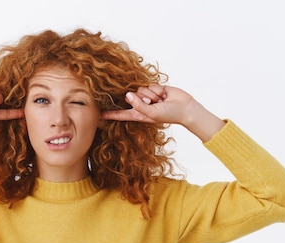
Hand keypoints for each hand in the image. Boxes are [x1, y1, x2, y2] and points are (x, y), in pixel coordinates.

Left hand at [101, 85, 224, 141]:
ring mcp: (147, 96)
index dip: (110, 114)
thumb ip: (138, 105)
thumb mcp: (152, 113)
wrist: (185, 107)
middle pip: (131, 97)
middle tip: (154, 103)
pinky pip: (149, 84)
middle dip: (142, 98)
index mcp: (138, 114)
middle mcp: (140, 105)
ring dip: (151, 93)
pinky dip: (156, 89)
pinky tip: (164, 94)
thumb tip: (128, 95)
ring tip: (160, 100)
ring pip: (140, 89)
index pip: (121, 114)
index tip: (99, 115)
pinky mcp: (153, 88)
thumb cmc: (169, 114)